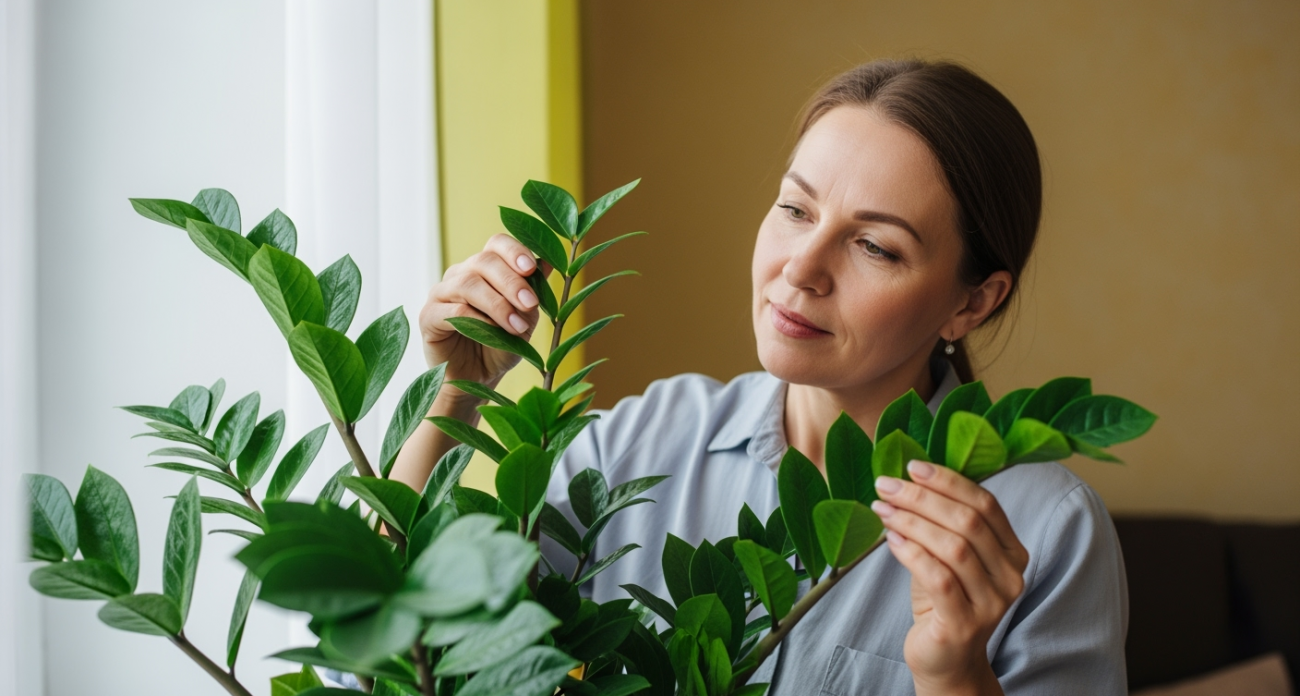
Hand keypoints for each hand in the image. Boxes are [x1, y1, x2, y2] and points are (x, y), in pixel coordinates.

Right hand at [417, 233, 549, 388]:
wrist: (477, 379)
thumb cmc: (501, 345)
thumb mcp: (524, 318)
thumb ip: (533, 292)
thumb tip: (549, 262)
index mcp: (485, 268)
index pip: (497, 244)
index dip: (514, 250)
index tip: (532, 269)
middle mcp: (461, 274)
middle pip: (484, 260)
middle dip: (511, 282)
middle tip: (531, 304)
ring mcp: (441, 293)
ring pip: (468, 283)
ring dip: (498, 304)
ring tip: (518, 327)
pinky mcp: (428, 316)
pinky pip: (452, 311)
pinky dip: (477, 321)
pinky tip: (494, 333)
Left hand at [870, 460, 1027, 694]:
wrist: (946, 659)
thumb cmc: (943, 600)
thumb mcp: (947, 556)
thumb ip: (941, 522)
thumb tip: (904, 479)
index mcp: (1013, 552)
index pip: (986, 504)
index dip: (949, 481)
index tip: (912, 466)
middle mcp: (1011, 577)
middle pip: (968, 522)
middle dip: (923, 498)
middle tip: (887, 485)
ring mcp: (992, 603)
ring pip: (953, 547)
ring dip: (912, 521)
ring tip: (882, 509)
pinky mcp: (964, 623)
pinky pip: (938, 577)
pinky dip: (911, 552)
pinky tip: (890, 539)